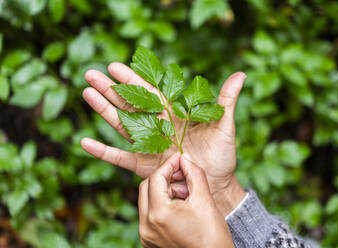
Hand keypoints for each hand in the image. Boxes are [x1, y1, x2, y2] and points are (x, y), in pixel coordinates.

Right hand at [81, 63, 245, 215]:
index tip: (114, 66)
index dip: (132, 79)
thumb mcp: (224, 127)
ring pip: (121, 125)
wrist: (216, 186)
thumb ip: (226, 101)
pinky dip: (102, 151)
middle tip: (90, 74)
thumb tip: (241, 74)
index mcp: (173, 116)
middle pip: (129, 105)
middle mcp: (157, 128)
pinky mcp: (143, 167)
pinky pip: (119, 158)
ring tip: (86, 93)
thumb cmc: (222, 157)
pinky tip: (84, 143)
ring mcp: (148, 146)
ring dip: (103, 110)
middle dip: (110, 89)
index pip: (149, 93)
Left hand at [138, 153, 233, 247]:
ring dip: (163, 190)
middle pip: (146, 187)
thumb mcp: (205, 199)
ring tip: (186, 192)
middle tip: (182, 173)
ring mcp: (146, 235)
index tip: (180, 158)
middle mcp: (146, 226)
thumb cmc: (212, 235)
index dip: (169, 164)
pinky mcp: (150, 240)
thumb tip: (185, 159)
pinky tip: (181, 204)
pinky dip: (162, 204)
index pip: (156, 178)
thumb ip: (194, 174)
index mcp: (158, 214)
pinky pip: (149, 214)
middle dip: (163, 177)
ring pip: (147, 200)